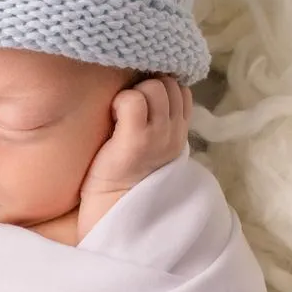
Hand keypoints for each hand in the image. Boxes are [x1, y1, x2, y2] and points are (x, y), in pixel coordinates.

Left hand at [78, 77, 190, 238]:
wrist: (112, 208)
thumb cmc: (122, 173)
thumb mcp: (149, 144)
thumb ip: (154, 119)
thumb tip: (142, 89)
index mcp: (179, 132)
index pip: (181, 89)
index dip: (159, 86)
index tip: (139, 101)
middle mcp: (175, 132)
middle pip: (169, 83)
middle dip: (145, 85)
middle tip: (127, 106)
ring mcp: (159, 136)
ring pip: (154, 87)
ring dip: (133, 91)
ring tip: (119, 112)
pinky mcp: (136, 140)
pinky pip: (132, 100)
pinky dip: (120, 100)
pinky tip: (111, 117)